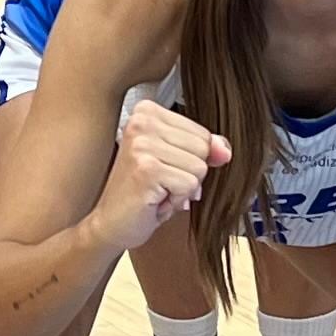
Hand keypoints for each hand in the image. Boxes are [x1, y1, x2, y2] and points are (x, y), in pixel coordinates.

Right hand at [96, 100, 229, 252]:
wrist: (111, 223)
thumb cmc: (141, 192)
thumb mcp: (175, 161)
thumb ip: (202, 148)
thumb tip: (224, 150)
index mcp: (146, 112)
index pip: (201, 132)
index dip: (190, 158)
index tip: (163, 167)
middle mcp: (141, 122)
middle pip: (203, 147)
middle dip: (188, 173)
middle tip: (160, 182)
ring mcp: (142, 145)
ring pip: (199, 167)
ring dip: (183, 188)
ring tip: (157, 190)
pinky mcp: (147, 170)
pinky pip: (190, 185)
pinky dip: (177, 200)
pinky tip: (155, 200)